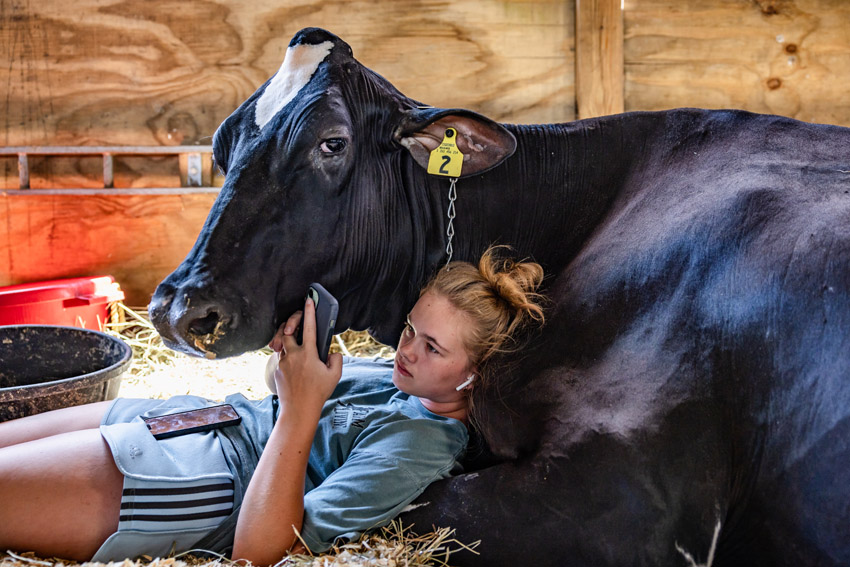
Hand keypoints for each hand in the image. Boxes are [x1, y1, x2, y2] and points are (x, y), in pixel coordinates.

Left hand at [271, 298, 342, 413]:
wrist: (299, 410)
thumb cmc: (318, 393)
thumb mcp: (335, 375)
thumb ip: (336, 359)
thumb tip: (331, 353)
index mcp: (308, 353)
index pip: (310, 327)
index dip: (309, 312)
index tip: (309, 300)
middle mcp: (293, 355)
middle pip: (288, 330)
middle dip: (292, 321)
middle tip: (298, 319)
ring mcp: (283, 362)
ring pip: (282, 342)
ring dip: (287, 336)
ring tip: (294, 336)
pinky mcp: (277, 369)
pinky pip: (280, 355)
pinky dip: (286, 352)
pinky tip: (293, 358)